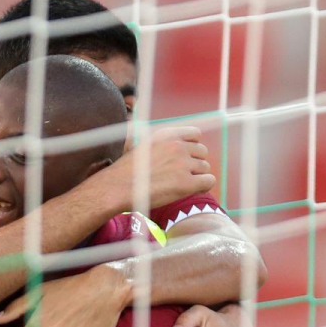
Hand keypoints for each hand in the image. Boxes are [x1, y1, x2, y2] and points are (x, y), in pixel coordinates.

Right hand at [98, 126, 215, 210]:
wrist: (117, 189)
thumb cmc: (126, 172)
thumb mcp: (142, 147)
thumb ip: (161, 145)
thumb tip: (175, 150)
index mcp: (167, 135)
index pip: (195, 135)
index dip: (192, 147)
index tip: (183, 158)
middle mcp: (177, 146)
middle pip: (202, 152)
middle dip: (194, 164)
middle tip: (180, 176)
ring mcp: (183, 164)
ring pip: (205, 168)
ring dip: (196, 177)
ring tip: (179, 185)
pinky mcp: (186, 183)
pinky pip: (208, 181)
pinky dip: (203, 187)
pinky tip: (190, 191)